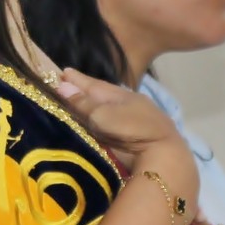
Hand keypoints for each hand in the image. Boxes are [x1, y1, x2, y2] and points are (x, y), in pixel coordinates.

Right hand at [52, 69, 198, 189]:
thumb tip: (62, 86)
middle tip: (65, 84)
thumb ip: (83, 103)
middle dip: (84, 90)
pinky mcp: (134, 136)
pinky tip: (93, 121)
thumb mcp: (103, 115)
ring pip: (107, 108)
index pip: (94, 84)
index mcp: (120, 94)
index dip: (78, 79)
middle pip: (101, 95)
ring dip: (91, 105)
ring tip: (75, 102)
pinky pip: (111, 122)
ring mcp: (132, 120)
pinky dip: (99, 119)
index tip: (63, 71)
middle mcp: (127, 103)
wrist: (162, 153)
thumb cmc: (132, 129)